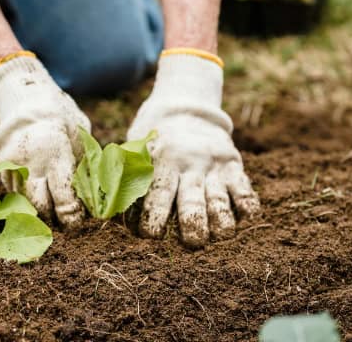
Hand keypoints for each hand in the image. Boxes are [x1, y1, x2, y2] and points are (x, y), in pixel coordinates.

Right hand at [0, 54, 88, 226]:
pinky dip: (25, 197)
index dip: (72, 216)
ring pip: (23, 201)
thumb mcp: (79, 136)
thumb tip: (89, 197)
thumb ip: (81, 165)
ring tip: (50, 213)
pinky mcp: (1, 165)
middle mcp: (31, 161)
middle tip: (63, 224)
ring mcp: (12, 164)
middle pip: (39, 206)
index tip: (78, 222)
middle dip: (52, 219)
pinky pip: (13, 191)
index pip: (63, 198)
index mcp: (55, 152)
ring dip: (37, 211)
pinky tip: (36, 195)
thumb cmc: (61, 117)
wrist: (26, 97)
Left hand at [127, 53, 259, 247]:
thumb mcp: (135, 149)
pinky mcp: (233, 165)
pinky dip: (247, 205)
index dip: (153, 218)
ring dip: (221, 222)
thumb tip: (104, 211)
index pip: (156, 193)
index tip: (149, 236)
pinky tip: (244, 217)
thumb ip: (123, 176)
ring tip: (219, 236)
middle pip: (191, 200)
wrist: (186, 108)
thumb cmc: (153, 141)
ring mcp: (212, 165)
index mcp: (160, 160)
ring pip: (219, 199)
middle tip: (192, 243)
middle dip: (192, 225)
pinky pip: (244, 188)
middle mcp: (188, 163)